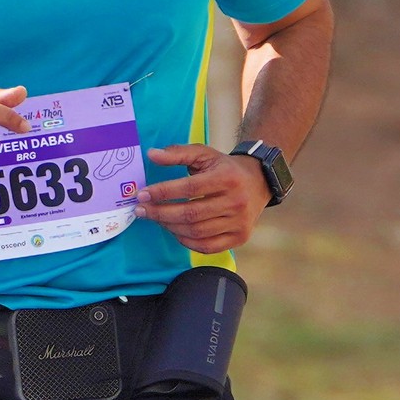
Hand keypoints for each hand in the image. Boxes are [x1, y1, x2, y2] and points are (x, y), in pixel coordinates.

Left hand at [131, 143, 268, 253]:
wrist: (258, 182)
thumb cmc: (225, 168)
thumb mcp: (204, 154)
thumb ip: (178, 153)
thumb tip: (152, 155)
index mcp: (227, 178)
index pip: (189, 188)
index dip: (163, 192)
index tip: (143, 194)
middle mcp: (236, 202)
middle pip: (191, 214)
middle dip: (161, 213)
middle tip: (141, 210)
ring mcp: (239, 222)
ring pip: (196, 232)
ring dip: (170, 227)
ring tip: (157, 218)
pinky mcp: (239, 237)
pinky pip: (207, 246)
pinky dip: (186, 241)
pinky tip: (175, 230)